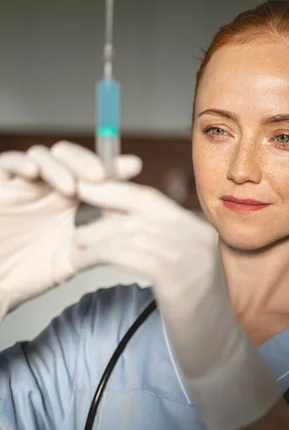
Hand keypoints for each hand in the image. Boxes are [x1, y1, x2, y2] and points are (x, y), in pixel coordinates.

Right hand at [0, 142, 141, 318]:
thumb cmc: (25, 272)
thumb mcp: (67, 260)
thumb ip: (94, 248)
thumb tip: (129, 243)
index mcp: (65, 199)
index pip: (90, 174)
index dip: (111, 167)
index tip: (133, 166)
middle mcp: (44, 187)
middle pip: (68, 157)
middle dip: (85, 162)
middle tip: (100, 176)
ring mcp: (20, 184)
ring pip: (41, 156)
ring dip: (58, 167)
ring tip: (71, 187)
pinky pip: (6, 164)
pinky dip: (20, 164)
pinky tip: (34, 173)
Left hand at [73, 179, 280, 429]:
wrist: (216, 351)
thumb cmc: (193, 312)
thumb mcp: (182, 267)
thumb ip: (160, 241)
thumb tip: (118, 219)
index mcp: (200, 229)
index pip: (153, 199)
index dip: (118, 190)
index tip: (90, 187)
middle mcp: (199, 236)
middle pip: (141, 210)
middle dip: (104, 206)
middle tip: (74, 208)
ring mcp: (191, 256)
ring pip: (132, 233)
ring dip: (97, 236)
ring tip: (74, 243)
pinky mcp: (178, 278)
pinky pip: (131, 255)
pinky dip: (103, 254)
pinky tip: (85, 259)